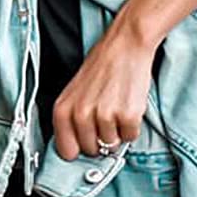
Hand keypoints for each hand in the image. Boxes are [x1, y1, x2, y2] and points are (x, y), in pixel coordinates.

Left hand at [52, 25, 157, 161]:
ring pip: (111, 145)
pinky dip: (132, 126)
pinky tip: (128, 105)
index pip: (66, 151)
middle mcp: (81, 115)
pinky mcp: (127, 116)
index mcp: (63, 110)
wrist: (126, 45)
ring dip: (117, 131)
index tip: (87, 142)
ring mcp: (104, 116)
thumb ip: (72, 119)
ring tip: (117, 106)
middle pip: (91, 150)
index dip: (79, 148)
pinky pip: (130, 137)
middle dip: (100, 139)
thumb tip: (77, 147)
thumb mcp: (75, 92)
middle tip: (106, 115)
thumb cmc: (102, 66)